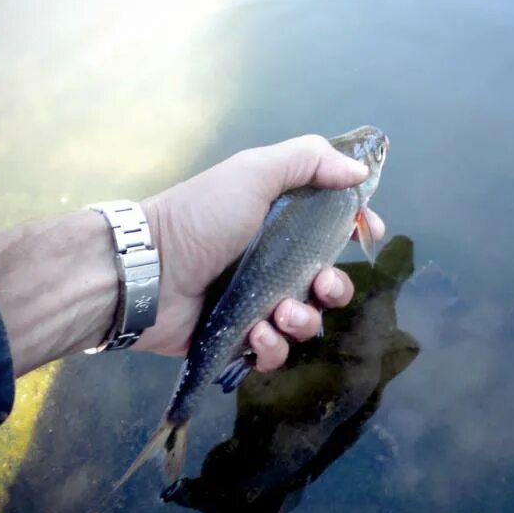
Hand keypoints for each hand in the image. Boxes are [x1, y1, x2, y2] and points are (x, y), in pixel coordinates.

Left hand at [138, 134, 384, 371]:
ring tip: (276, 315)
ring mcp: (257, 303)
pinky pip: (275, 352)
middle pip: (328, 282)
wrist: (144, 271)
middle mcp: (274, 263)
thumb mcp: (253, 172)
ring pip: (306, 322)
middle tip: (320, 286)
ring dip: (302, 320)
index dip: (357, 231)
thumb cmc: (201, 218)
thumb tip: (359, 173)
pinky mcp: (239, 339)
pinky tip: (255, 334)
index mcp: (280, 222)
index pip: (333, 227)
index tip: (369, 237)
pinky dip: (271, 346)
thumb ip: (309, 160)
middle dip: (334, 288)